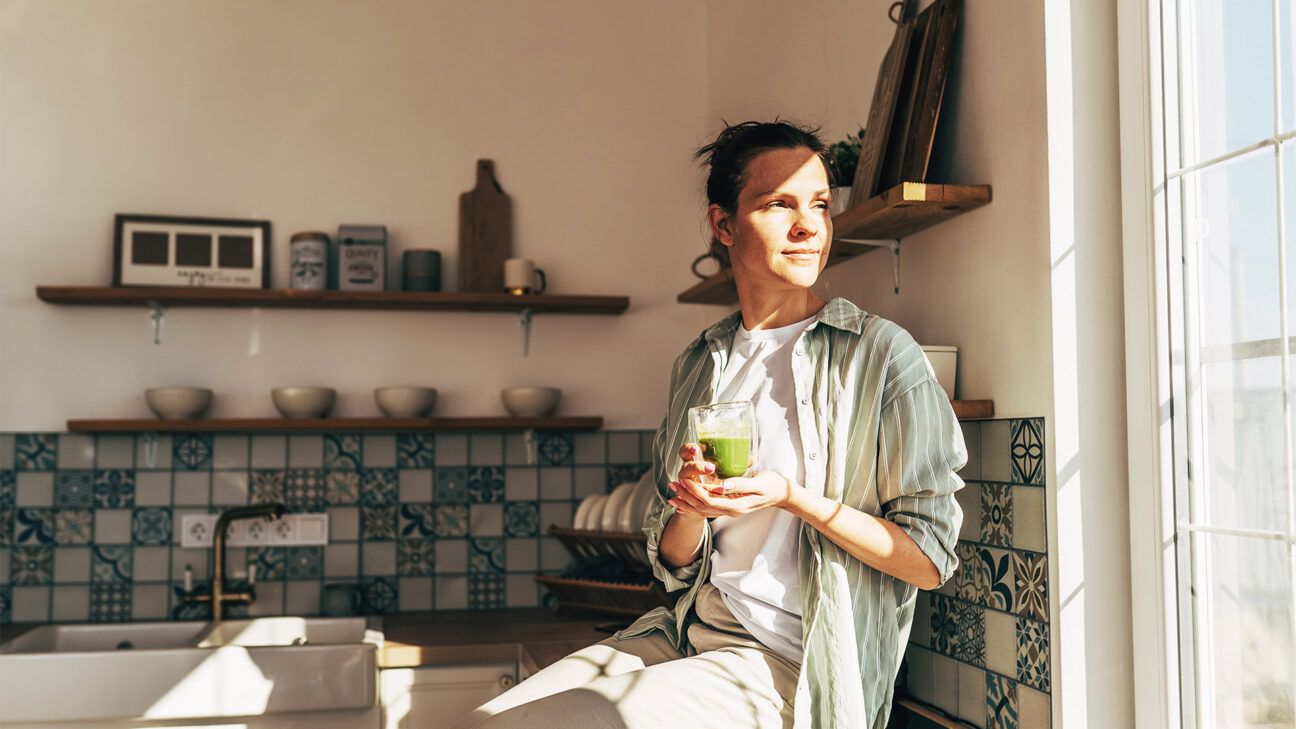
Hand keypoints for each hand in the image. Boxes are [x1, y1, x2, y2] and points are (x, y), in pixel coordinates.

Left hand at [667, 468, 793, 518]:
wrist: (782, 494)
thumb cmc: (772, 484)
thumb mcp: (759, 483)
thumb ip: (740, 484)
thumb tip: (722, 486)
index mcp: (737, 505)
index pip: (709, 501)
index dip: (694, 492)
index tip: (683, 480)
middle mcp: (731, 511)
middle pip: (702, 507)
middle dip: (686, 496)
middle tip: (672, 484)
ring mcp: (730, 510)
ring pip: (703, 510)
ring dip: (686, 502)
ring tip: (672, 493)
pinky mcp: (729, 507)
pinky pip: (708, 509)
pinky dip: (694, 506)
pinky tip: (684, 502)